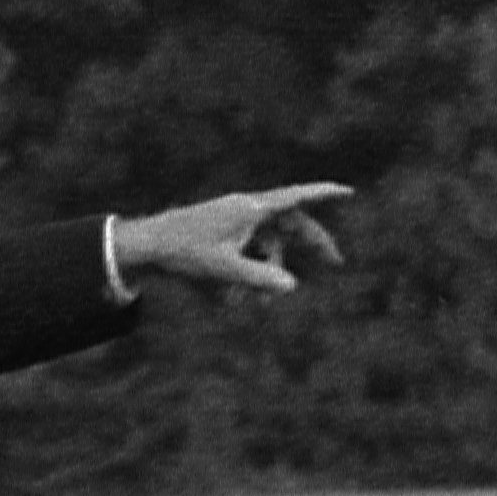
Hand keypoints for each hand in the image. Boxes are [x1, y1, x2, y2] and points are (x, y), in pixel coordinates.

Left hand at [109, 180, 351, 297]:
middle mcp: (248, 209)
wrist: (148, 245)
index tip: (348, 193)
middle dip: (311, 243)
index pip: (297, 197)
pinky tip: (231, 300)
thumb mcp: (225, 270)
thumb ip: (260, 278)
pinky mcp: (225, 231)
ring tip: (251, 303)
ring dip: (268, 271)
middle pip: (291, 223)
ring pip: (269, 242)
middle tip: (336, 262)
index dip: (325, 194)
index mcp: (251, 209)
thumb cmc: (185, 252)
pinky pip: (249, 250)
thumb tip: (291, 286)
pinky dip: (249, 272)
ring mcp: (236, 220)